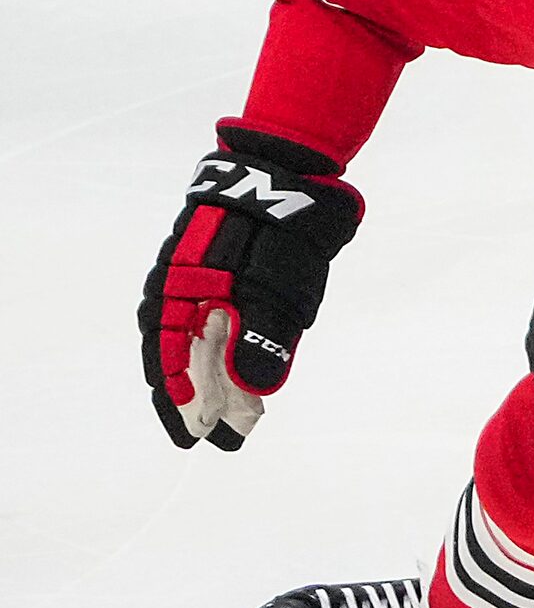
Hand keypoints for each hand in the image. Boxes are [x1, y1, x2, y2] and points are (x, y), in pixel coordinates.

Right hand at [138, 121, 362, 449]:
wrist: (291, 174)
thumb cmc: (282, 232)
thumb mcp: (279, 290)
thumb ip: (262, 338)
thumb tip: (252, 391)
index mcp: (181, 291)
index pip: (168, 356)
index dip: (180, 398)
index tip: (195, 433)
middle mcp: (179, 284)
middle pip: (174, 351)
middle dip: (190, 393)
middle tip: (208, 430)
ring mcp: (196, 274)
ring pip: (190, 334)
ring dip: (205, 372)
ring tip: (222, 409)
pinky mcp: (219, 269)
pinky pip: (209, 315)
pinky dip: (219, 344)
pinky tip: (234, 366)